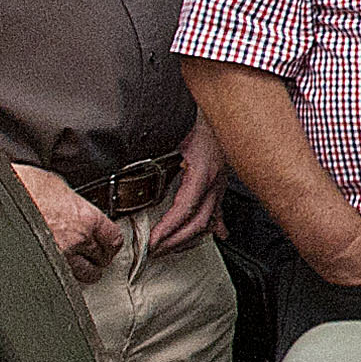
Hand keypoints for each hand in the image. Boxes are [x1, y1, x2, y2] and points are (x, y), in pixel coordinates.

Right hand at [12, 165, 124, 282]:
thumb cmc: (19, 183)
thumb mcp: (55, 185)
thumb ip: (71, 202)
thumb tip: (74, 208)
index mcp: (86, 218)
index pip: (113, 240)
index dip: (109, 244)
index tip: (106, 245)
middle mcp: (76, 241)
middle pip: (99, 261)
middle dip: (96, 259)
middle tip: (91, 258)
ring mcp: (57, 259)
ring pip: (80, 277)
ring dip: (79, 273)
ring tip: (72, 268)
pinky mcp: (38, 270)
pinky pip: (57, 281)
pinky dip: (57, 278)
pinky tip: (52, 272)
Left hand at [155, 120, 226, 251]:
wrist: (225, 110)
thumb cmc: (199, 121)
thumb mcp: (174, 139)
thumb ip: (157, 160)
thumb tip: (135, 176)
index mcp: (202, 173)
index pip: (184, 210)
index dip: (168, 229)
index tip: (153, 242)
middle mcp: (215, 182)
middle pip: (198, 223)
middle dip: (175, 241)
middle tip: (156, 251)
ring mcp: (221, 184)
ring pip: (209, 221)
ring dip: (190, 238)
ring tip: (172, 247)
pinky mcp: (222, 182)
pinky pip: (219, 209)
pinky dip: (215, 225)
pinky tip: (218, 235)